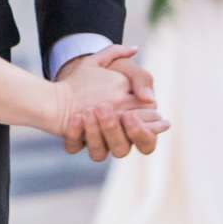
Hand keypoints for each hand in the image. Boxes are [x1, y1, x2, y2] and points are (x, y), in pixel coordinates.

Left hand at [54, 46, 168, 160]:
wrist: (77, 69)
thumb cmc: (111, 72)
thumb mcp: (128, 69)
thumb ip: (142, 79)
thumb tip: (149, 98)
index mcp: (136, 125)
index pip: (146, 141)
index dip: (142, 134)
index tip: (130, 115)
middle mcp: (116, 137)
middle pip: (122, 151)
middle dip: (113, 132)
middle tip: (104, 108)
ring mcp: (95, 140)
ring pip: (98, 154)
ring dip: (94, 134)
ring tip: (88, 111)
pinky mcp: (74, 139)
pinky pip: (73, 147)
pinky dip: (74, 134)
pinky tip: (75, 117)